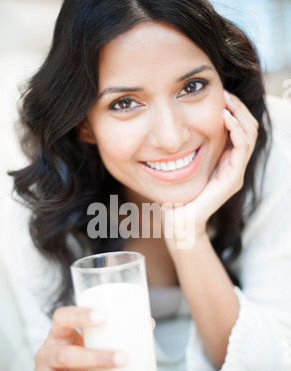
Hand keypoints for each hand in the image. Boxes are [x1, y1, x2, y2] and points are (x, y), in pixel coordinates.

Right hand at [29, 306, 128, 370]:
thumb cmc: (75, 352)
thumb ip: (111, 332)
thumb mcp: (84, 340)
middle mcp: (45, 354)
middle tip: (123, 359)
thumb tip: (149, 324)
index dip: (80, 316)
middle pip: (65, 355)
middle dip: (95, 358)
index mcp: (57, 333)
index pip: (61, 318)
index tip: (104, 317)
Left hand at [162, 91, 258, 250]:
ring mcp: (235, 171)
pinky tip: (225, 117)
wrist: (179, 219)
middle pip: (249, 128)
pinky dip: (236, 129)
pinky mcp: (233, 178)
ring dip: (239, 114)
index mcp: (225, 160)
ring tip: (226, 100)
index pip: (240, 129)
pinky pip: (242, 148)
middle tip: (224, 92)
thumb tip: (178, 126)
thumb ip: (189, 148)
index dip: (233, 109)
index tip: (219, 94)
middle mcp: (234, 165)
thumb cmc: (178, 193)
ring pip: (250, 134)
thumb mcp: (184, 164)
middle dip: (239, 107)